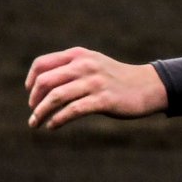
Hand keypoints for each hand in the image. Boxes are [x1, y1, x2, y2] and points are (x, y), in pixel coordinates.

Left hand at [25, 47, 167, 129]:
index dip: (31, 80)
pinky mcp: (104, 99)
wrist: (149, 86)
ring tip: (35, 123)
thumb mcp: (93, 65)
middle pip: (45, 81)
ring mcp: (95, 83)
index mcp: (79, 55)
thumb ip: (71, 69)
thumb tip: (42, 87)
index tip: (31, 94)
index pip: (42, 64)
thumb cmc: (117, 79)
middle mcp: (85, 66)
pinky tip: (53, 126)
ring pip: (56, 97)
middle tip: (34, 112)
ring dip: (40, 113)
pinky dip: (57, 120)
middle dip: (34, 100)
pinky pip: (73, 110)